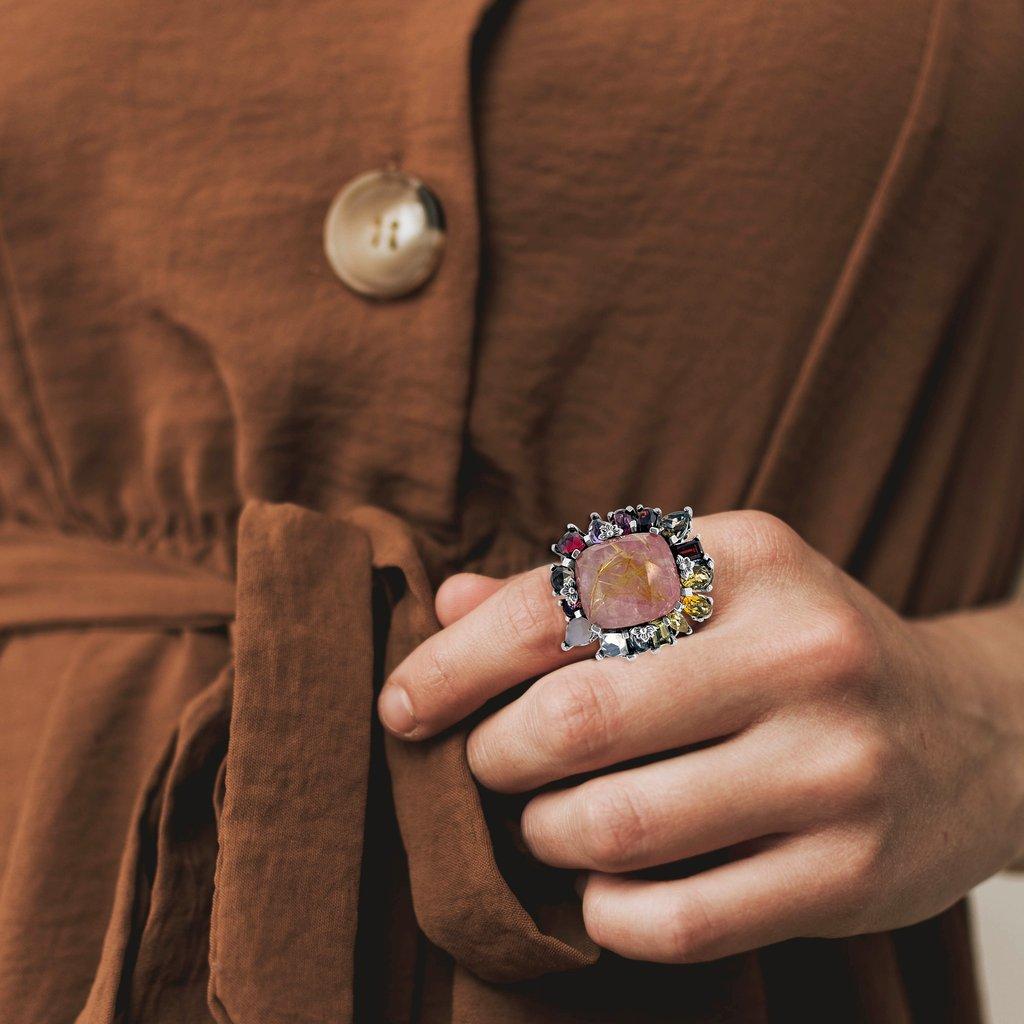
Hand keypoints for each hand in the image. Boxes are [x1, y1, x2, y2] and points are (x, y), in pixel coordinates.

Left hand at [378, 511, 1023, 962]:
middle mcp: (800, 650)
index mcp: (746, 557)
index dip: (453, 662)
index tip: (404, 705)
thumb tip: (447, 604)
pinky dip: (606, 915)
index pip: (555, 605)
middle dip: (491, 756)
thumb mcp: (707, 586)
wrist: (971, 733)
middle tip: (481, 767)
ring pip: (618, 828)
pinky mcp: (852, 872)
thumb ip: (573, 593)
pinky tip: (600, 888)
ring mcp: (835, 765)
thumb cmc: (799, 649)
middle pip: (576, 720)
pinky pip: (679, 921)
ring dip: (543, 835)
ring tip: (542, 822)